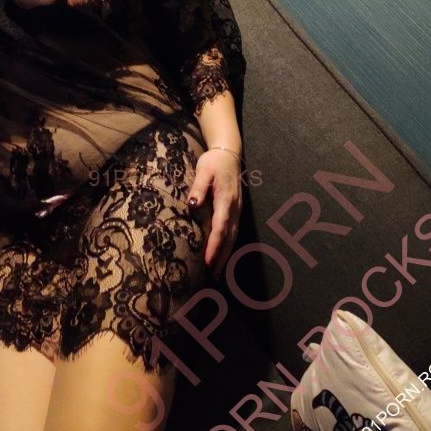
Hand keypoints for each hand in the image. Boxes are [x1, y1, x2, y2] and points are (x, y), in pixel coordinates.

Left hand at [187, 148, 241, 279]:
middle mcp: (234, 209)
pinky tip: (222, 257)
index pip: (220, 228)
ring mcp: (237, 211)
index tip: (207, 262)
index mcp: (226, 200)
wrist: (228, 153)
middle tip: (212, 277)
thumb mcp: (203, 170)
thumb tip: (192, 204)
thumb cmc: (213, 162)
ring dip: (225, 256)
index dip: (214, 246)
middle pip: (229, 238)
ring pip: (233, 237)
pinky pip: (233, 233)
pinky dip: (228, 247)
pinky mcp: (236, 211)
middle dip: (221, 258)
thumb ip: (198, 187)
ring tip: (216, 274)